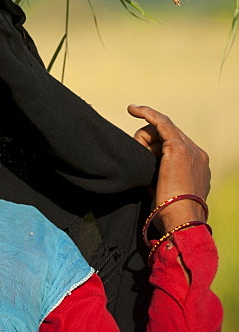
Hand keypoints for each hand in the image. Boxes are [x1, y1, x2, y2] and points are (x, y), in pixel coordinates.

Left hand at [128, 104, 209, 231]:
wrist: (181, 221)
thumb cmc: (171, 215)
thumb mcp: (167, 192)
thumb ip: (162, 177)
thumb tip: (148, 176)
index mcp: (197, 167)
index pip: (172, 145)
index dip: (154, 147)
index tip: (140, 147)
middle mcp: (197, 155)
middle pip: (166, 136)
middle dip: (147, 142)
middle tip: (136, 154)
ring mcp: (190, 150)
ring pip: (160, 130)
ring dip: (143, 139)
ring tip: (137, 155)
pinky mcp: (178, 147)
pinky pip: (160, 122)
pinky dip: (146, 113)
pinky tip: (133, 110)